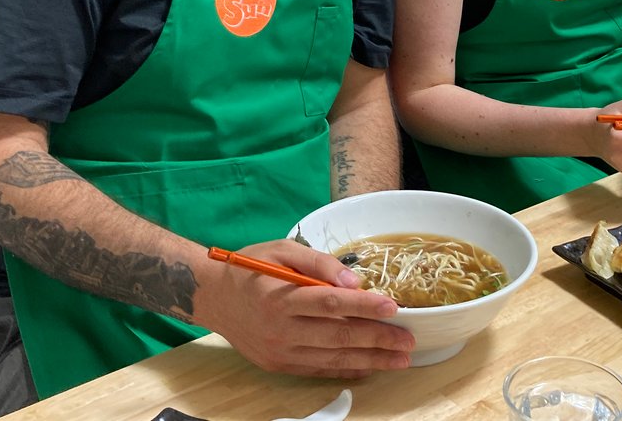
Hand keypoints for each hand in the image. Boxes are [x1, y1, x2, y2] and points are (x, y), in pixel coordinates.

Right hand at [199, 238, 413, 376]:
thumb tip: (353, 281)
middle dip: (378, 339)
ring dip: (370, 360)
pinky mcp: (278, 365)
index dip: (364, 306)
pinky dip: (346, 370)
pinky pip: (318, 370)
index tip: (393, 307)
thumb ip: (319, 264)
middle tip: (408, 340)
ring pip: (332, 359)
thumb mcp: (282, 251)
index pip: (331, 303)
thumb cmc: (250, 268)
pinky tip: (369, 366)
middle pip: (338, 336)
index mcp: (282, 297)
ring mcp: (280, 352)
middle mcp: (281, 329)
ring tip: (399, 359)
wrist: (213, 297)